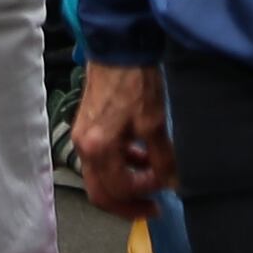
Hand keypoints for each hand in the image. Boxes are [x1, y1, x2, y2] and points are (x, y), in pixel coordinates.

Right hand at [71, 62, 174, 214]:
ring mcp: (82, 137)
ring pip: (100, 176)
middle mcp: (82, 147)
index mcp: (97, 149)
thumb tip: (171, 183)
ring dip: (125, 183)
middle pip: (101, 192)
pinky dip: (120, 164)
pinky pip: (101, 158)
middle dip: (127, 202)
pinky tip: (140, 156)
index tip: (164, 191)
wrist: (117, 46)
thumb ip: (161, 158)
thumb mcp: (153, 122)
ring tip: (152, 178)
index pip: (117, 190)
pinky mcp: (87, 127)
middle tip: (151, 206)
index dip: (142, 196)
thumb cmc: (134, 82)